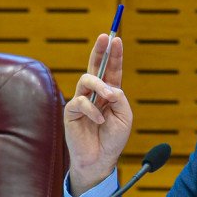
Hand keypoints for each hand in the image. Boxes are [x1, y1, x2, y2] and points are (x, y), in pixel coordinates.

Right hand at [64, 34, 132, 196]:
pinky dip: (93, 111)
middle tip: (105, 36)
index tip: (117, 39)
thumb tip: (110, 87)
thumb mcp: (125, 116)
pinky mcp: (71, 112)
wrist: (101, 159)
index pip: (112, 69)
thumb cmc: (113, 139)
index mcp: (110, 93)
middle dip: (100, 50)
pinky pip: (81, 102)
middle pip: (95, 66)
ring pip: (86, 80)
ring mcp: (82, 101)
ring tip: (108, 97)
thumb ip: (120, 99)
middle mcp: (95, 93)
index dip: (114, 55)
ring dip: (100, 86)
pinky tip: (99, 121)